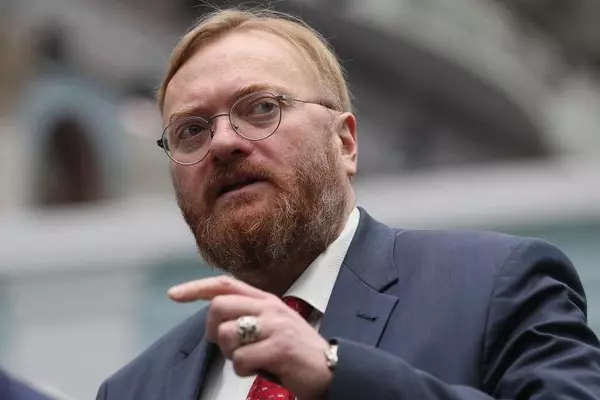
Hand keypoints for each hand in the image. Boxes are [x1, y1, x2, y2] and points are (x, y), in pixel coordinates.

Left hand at [168, 276, 331, 399]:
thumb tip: (217, 322)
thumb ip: (249, 316)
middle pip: (219, 307)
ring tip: (252, 360)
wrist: (333, 369)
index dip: (196, 288)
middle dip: (213, 330)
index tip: (173, 295)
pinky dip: (245, 371)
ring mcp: (276, 326)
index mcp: (267, 301)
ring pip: (227, 334)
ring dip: (232, 355)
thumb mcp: (274, 325)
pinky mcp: (280, 348)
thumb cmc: (298, 352)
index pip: (226, 284)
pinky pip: (241, 360)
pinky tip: (261, 369)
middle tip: (228, 346)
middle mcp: (270, 308)